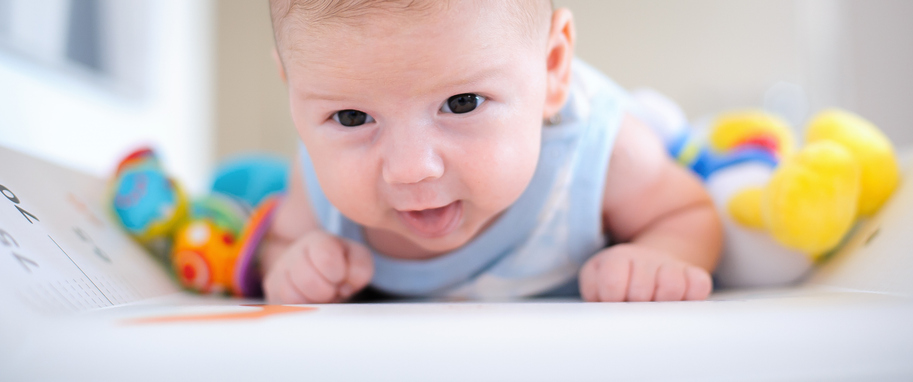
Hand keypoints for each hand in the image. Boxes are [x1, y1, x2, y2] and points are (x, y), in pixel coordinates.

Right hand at [263, 231, 373, 303]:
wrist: (321, 273)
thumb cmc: (343, 266)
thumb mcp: (358, 261)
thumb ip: (360, 269)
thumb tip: (343, 286)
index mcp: (317, 241)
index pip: (326, 258)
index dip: (338, 274)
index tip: (340, 276)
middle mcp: (293, 252)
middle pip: (308, 281)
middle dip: (326, 291)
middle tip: (331, 289)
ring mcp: (279, 271)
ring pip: (292, 296)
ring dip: (313, 302)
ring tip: (321, 295)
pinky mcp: (271, 290)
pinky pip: (283, 306)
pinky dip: (300, 308)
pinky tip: (309, 301)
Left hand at [579, 244, 711, 301]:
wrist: (646, 263)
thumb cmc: (617, 281)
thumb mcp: (595, 283)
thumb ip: (593, 293)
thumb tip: (604, 311)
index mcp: (617, 258)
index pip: (612, 284)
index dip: (613, 299)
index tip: (614, 301)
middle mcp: (645, 258)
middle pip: (641, 292)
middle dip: (636, 306)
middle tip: (634, 306)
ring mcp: (671, 265)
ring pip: (671, 287)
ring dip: (662, 304)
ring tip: (654, 305)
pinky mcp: (694, 275)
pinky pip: (700, 286)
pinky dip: (691, 297)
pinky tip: (678, 301)